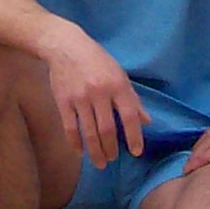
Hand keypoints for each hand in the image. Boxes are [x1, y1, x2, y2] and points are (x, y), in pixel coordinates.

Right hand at [37, 23, 146, 166]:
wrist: (65, 46)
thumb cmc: (96, 60)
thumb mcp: (119, 74)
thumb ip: (132, 99)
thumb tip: (146, 121)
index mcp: (117, 85)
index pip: (129, 116)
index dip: (134, 136)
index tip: (136, 152)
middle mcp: (99, 92)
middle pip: (108, 129)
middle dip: (111, 148)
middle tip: (113, 160)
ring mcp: (80, 98)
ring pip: (89, 132)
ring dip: (95, 151)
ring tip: (100, 162)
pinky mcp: (63, 101)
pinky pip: (70, 127)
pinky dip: (75, 143)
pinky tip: (80, 152)